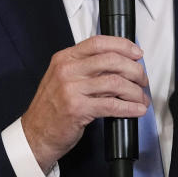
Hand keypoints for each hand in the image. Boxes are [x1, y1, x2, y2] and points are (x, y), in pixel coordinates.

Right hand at [21, 36, 149, 173]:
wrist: (36, 134)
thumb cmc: (51, 108)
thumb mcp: (63, 79)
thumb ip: (86, 69)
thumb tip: (119, 66)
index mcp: (64, 58)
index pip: (98, 42)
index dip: (123, 45)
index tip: (136, 53)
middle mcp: (67, 70)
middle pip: (111, 60)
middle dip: (134, 70)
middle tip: (142, 79)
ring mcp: (71, 89)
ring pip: (115, 82)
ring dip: (135, 91)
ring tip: (140, 98)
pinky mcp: (78, 109)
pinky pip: (112, 105)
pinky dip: (129, 107)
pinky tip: (136, 110)